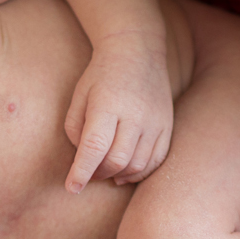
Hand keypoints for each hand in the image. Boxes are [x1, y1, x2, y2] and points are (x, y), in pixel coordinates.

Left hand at [63, 31, 173, 191]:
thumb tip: (84, 160)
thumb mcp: (79, 96)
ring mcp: (155, 121)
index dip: (81, 172)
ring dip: (118, 175)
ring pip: (137, 165)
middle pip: (117, 160)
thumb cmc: (101, 75)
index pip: (94, 147)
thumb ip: (76, 130)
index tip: (71, 188)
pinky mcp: (167, 125)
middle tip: (88, 173)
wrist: (137, 50)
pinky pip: (156, 160)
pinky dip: (139, 173)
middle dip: (98, 174)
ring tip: (105, 172)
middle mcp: (135, 114)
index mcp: (108, 104)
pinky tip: (125, 172)